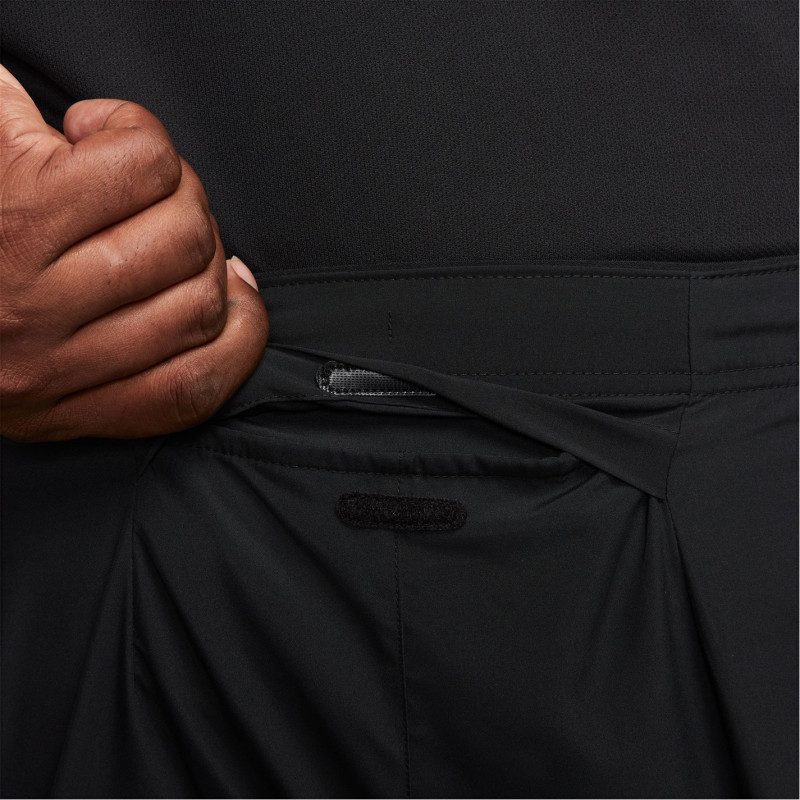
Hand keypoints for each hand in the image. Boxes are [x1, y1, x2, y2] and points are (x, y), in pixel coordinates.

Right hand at [0, 65, 267, 441]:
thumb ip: (13, 114)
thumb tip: (74, 102)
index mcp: (12, 221)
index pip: (144, 163)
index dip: (144, 136)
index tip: (117, 140)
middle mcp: (36, 305)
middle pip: (185, 238)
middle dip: (189, 203)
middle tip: (160, 201)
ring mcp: (63, 369)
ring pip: (199, 310)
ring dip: (213, 270)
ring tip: (189, 252)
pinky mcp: (82, 415)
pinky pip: (194, 388)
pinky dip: (237, 343)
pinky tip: (233, 306)